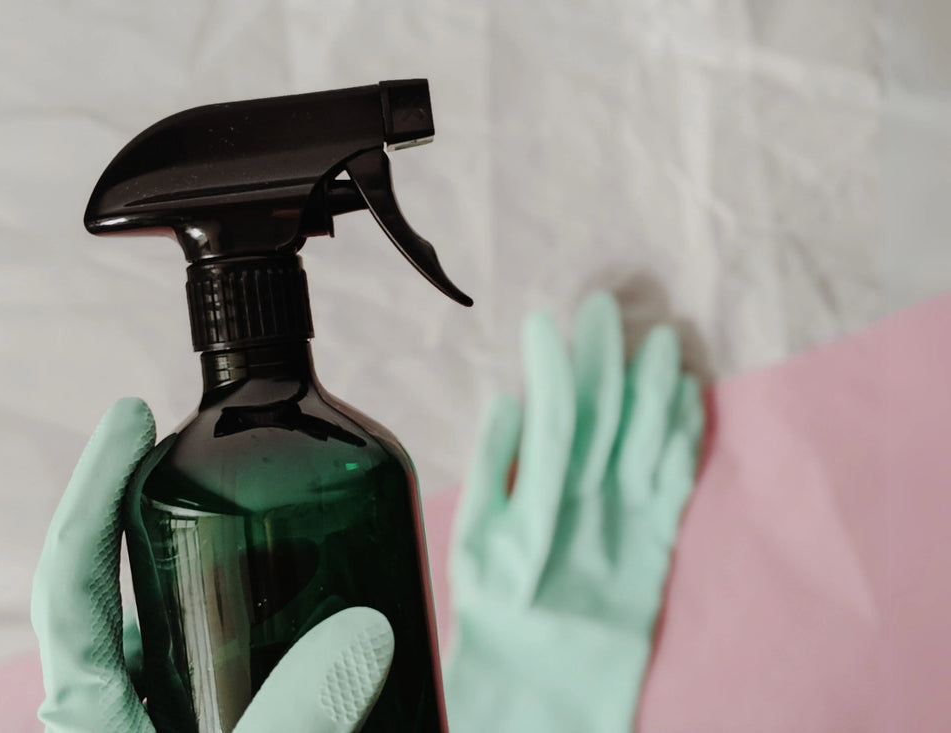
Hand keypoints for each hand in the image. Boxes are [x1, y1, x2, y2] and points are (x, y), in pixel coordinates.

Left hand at [31, 398, 394, 732]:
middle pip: (127, 584)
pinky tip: (311, 613)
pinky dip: (262, 624)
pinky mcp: (198, 724)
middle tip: (245, 465)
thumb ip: (300, 713)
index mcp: (92, 710)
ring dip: (233, 573)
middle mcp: (113, 704)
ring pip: (185, 622)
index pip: (70, 575)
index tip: (131, 413)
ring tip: (299, 533)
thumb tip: (368, 626)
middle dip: (178, 512)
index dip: (93, 485)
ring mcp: (155, 715)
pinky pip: (222, 658)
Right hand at [443, 292, 703, 731]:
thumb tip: (509, 402)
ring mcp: (632, 524)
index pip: (556, 420)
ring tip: (661, 336)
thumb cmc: (497, 613)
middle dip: (604, 358)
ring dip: (656, 386)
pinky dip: (686, 435)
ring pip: (650, 440)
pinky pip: (679, 479)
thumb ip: (490, 473)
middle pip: (606, 419)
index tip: (546, 321)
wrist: (546, 683)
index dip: (554, 367)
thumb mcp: (472, 547)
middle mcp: (592, 509)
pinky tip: (689, 395)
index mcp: (539, 508)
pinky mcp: (660, 541)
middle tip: (603, 305)